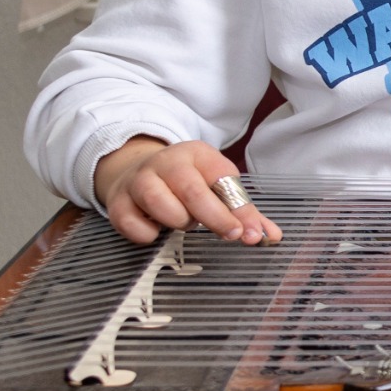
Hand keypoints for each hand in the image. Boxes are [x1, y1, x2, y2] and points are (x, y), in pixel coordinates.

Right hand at [92, 136, 283, 247]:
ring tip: (184, 220)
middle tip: (231, 234)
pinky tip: (156, 227)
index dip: (241, 210)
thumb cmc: (185, 182)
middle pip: (193, 192)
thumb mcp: (216, 185)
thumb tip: (271, 235)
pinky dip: (149, 234)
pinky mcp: (118, 202)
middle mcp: (166, 163)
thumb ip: (243, 211)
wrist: (134, 170)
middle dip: (216, 218)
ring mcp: (139, 181)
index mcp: (197, 154)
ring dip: (179, 222)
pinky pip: (134, 226)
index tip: (254, 234)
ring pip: (162, 206)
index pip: (223, 180)